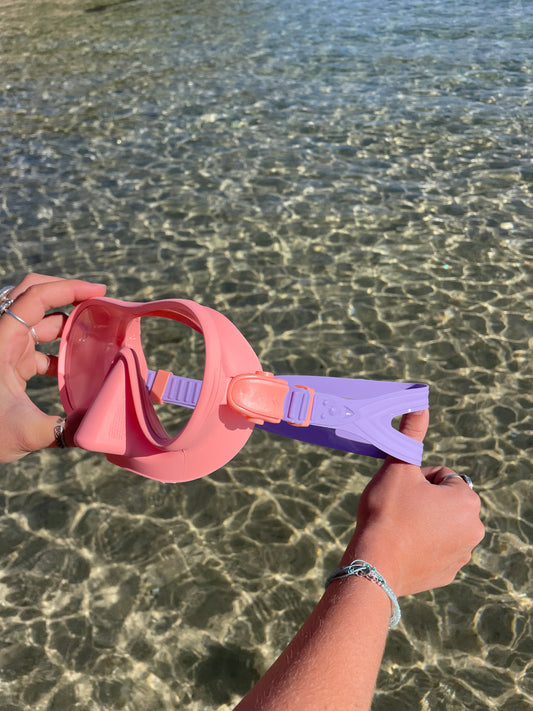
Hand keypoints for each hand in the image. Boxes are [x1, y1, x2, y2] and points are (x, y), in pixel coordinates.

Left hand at [0, 273, 105, 461]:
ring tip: (94, 329)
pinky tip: (76, 361)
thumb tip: (98, 424)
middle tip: (97, 299)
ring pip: (38, 320)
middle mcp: (2, 337)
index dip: (69, 288)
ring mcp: (5, 349)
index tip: (99, 291)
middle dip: (66, 291)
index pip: (36, 297)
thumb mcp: (24, 433)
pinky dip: (58, 346)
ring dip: (65, 320)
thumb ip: (64, 428)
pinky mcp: (9, 362)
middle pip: (33, 295)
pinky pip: (37, 344)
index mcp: (2, 342)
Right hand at [342, 410, 484, 596]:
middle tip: (398, 508)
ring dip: (422, 522)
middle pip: (443, 500)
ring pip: (439, 525)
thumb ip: (411, 434)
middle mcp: (473, 528)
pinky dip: (421, 545)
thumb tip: (419, 403)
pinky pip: (435, 550)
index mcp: (466, 499)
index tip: (402, 491)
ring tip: (398, 528)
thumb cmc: (387, 512)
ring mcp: (462, 554)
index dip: (417, 478)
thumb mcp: (398, 467)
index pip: (441, 475)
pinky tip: (402, 546)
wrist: (375, 563)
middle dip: (422, 500)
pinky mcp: (448, 573)